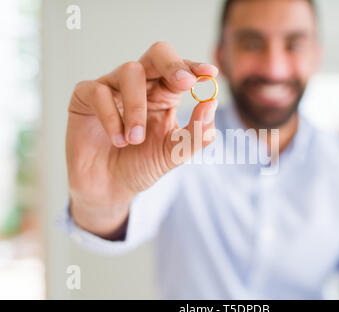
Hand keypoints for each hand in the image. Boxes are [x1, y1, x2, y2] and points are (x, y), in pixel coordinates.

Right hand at [66, 42, 217, 236]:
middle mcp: (141, 85)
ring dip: (137, 108)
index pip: (182, 71)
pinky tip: (117, 140)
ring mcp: (112, 87)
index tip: (209, 73)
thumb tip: (211, 103)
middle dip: (173, 64)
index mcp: (165, 94)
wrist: (110, 189)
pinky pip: (99, 92)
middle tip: (185, 83)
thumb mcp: (175, 153)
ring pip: (130, 72)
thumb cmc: (142, 166)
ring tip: (135, 139)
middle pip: (157, 53)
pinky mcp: (85, 96)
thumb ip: (196, 133)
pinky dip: (111, 117)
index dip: (195, 67)